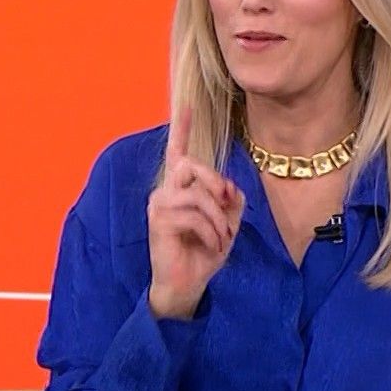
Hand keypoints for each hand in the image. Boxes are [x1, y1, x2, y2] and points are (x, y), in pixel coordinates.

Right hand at [148, 105, 243, 319]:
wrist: (186, 284)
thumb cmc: (203, 253)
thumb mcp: (227, 223)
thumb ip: (230, 200)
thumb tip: (229, 187)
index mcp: (181, 188)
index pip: (178, 152)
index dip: (181, 128)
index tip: (186, 105)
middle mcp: (166, 191)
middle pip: (191, 163)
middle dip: (214, 180)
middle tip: (227, 200)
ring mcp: (159, 204)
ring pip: (197, 194)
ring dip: (218, 218)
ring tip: (222, 237)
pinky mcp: (159, 221)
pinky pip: (194, 215)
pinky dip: (212, 232)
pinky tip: (213, 246)